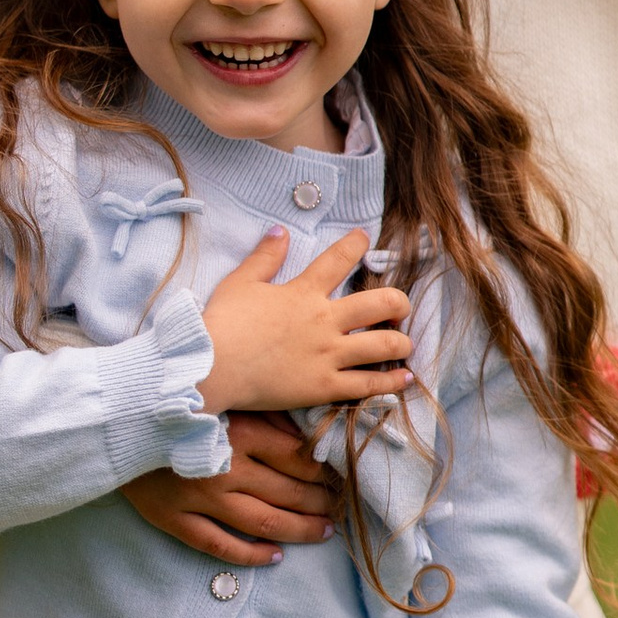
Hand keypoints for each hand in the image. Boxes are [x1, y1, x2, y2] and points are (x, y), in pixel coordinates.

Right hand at [123, 413, 342, 567]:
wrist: (114, 419)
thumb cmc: (176, 402)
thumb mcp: (227, 396)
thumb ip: (267, 413)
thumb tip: (309, 434)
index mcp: (241, 434)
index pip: (298, 460)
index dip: (325, 471)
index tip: (341, 476)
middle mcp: (225, 469)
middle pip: (288, 493)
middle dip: (320, 502)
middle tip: (341, 508)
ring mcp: (199, 499)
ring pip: (263, 523)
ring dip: (299, 530)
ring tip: (323, 533)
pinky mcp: (175, 520)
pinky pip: (221, 546)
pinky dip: (252, 555)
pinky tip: (276, 556)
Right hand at [199, 226, 411, 415]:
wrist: (211, 367)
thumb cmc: (222, 324)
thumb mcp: (240, 282)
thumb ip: (264, 257)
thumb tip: (280, 230)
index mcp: (304, 292)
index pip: (338, 259)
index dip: (355, 244)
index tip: (365, 238)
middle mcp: (324, 320)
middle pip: (381, 303)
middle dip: (399, 302)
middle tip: (401, 306)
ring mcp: (328, 355)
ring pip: (383, 345)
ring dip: (402, 342)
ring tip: (406, 343)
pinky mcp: (324, 386)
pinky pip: (368, 385)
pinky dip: (391, 382)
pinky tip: (405, 378)